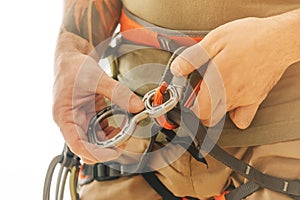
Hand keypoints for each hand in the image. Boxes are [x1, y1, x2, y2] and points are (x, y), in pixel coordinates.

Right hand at [53, 32, 143, 163]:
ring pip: (95, 139)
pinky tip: (121, 125)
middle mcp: (70, 121)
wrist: (71, 57)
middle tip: (125, 139)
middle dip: (107, 147)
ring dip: (111, 139)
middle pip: (87, 145)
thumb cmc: (73, 67)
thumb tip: (136, 106)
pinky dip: (111, 130)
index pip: (77, 144)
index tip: (114, 152)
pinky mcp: (87, 115)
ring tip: (126, 130)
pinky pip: (99, 129)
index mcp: (64, 116)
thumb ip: (118, 93)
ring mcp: (79, 119)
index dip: (96, 153)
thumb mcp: (97, 78)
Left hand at [171, 16, 294, 128]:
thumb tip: (177, 69)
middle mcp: (230, 95)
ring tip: (214, 92)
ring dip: (214, 109)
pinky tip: (231, 100)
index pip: (198, 110)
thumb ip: (193, 58)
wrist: (280, 39)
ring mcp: (245, 100)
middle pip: (209, 117)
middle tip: (198, 95)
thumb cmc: (250, 37)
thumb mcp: (215, 40)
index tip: (188, 96)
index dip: (189, 106)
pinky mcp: (256, 99)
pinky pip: (243, 119)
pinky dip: (235, 114)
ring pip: (223, 117)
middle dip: (200, 110)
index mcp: (217, 82)